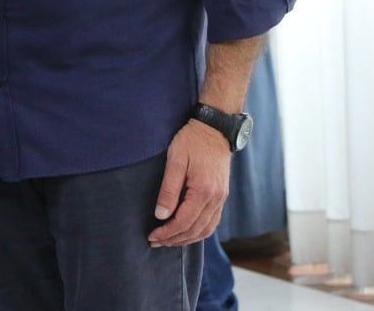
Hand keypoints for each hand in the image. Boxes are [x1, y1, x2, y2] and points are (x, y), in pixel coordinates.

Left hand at [147, 120, 231, 246]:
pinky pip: (212, 222)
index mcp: (203, 191)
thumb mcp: (175, 161)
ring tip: (169, 241)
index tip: (152, 236)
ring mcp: (221, 199)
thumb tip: (161, 215)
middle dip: (174, 239)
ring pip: (206, 230)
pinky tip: (187, 232)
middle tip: (155, 242)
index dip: (167, 232)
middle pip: (194, 230)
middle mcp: (215, 199)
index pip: (183, 221)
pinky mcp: (222, 196)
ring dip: (187, 239)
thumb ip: (169, 189)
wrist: (214, 130)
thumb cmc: (191, 141)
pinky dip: (199, 232)